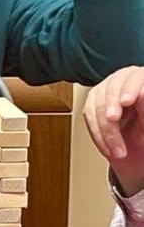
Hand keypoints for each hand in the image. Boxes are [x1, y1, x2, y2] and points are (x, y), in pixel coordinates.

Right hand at [83, 66, 143, 196]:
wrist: (137, 147)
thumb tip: (143, 93)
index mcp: (141, 80)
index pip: (133, 78)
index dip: (128, 88)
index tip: (126, 101)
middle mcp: (123, 82)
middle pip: (111, 89)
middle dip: (110, 106)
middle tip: (112, 120)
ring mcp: (106, 92)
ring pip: (96, 105)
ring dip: (105, 129)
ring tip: (117, 149)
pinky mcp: (93, 104)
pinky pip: (88, 117)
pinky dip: (97, 135)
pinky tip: (107, 147)